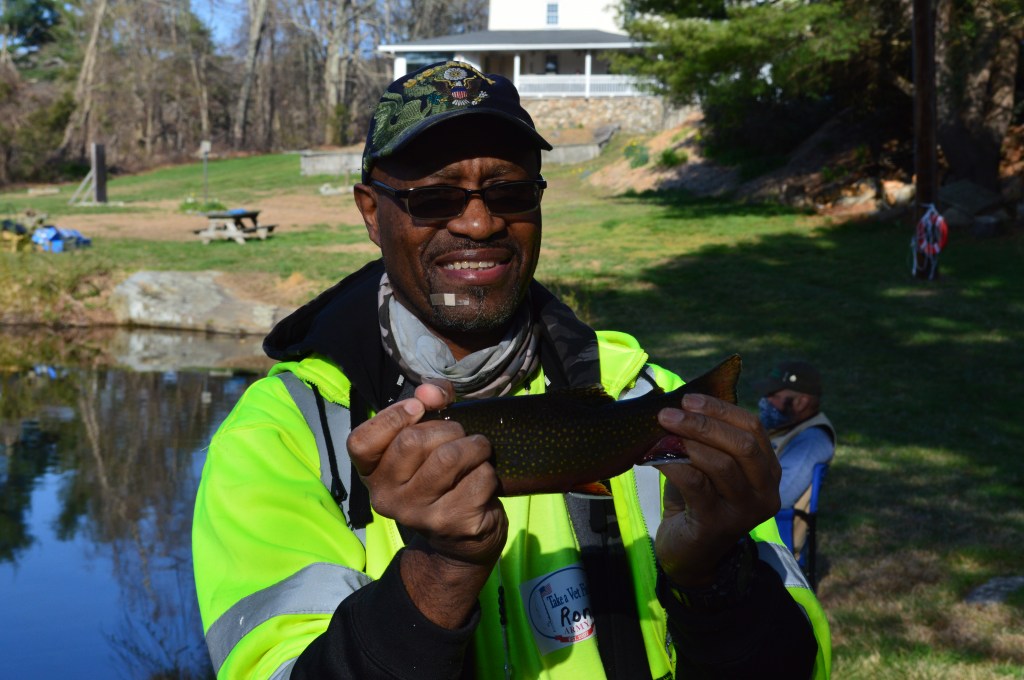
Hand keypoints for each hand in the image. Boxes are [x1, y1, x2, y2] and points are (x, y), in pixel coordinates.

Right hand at [346, 380, 507, 565]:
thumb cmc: (441, 476)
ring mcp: (418, 515)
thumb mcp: (426, 438)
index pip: (361, 441)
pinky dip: (487, 471)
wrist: (462, 538)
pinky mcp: (452, 523)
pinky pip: (478, 478)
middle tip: (460, 437)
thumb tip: (431, 391)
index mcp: (371, 475)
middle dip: (447, 429)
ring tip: (478, 451)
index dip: (392, 417)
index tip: (418, 408)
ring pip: (448, 457)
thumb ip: (426, 404)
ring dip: (474, 446)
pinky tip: (482, 480)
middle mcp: (386, 498)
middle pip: (412, 442)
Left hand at [653, 393, 780, 586]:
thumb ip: (706, 439)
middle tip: (668, 414)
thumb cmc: (697, 502)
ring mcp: (744, 511)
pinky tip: (654, 457)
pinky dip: (674, 464)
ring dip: (686, 442)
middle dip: (703, 423)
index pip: (753, 428)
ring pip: (721, 464)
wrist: (689, 555)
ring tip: (660, 433)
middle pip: (742, 445)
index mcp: (767, 470)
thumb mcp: (707, 466)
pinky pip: (696, 484)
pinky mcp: (718, 524)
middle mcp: (765, 491)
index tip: (689, 399)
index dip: (721, 409)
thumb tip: (681, 402)